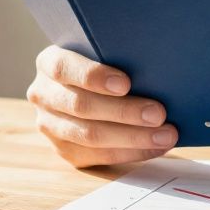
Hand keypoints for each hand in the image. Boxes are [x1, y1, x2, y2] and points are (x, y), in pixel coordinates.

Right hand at [26, 45, 177, 167]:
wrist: (89, 89)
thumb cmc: (105, 65)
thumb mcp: (102, 52)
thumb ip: (117, 55)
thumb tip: (158, 66)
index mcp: (49, 62)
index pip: (64, 68)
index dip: (94, 77)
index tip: (125, 84)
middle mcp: (43, 94)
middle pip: (82, 106)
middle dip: (124, 111)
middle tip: (159, 113)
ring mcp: (50, 125)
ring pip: (90, 135)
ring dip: (133, 137)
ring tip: (165, 135)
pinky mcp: (65, 151)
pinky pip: (99, 156)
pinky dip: (132, 152)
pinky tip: (156, 147)